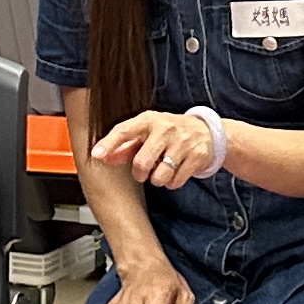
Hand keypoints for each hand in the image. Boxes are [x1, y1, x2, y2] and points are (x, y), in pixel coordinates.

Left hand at [93, 111, 222, 189]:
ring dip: (157, 180)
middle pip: (142, 163)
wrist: (207, 131)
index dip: (109, 144)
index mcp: (149, 120)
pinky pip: (175, 182)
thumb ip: (124, 147)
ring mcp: (183, 142)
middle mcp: (165, 128)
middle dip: (140, 174)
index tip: (97, 155)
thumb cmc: (169, 133)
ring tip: (162, 170)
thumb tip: (102, 157)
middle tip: (144, 171)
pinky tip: (175, 171)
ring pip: (159, 177)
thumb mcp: (147, 133)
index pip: (125, 130)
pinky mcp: (197, 156)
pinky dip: (172, 182)